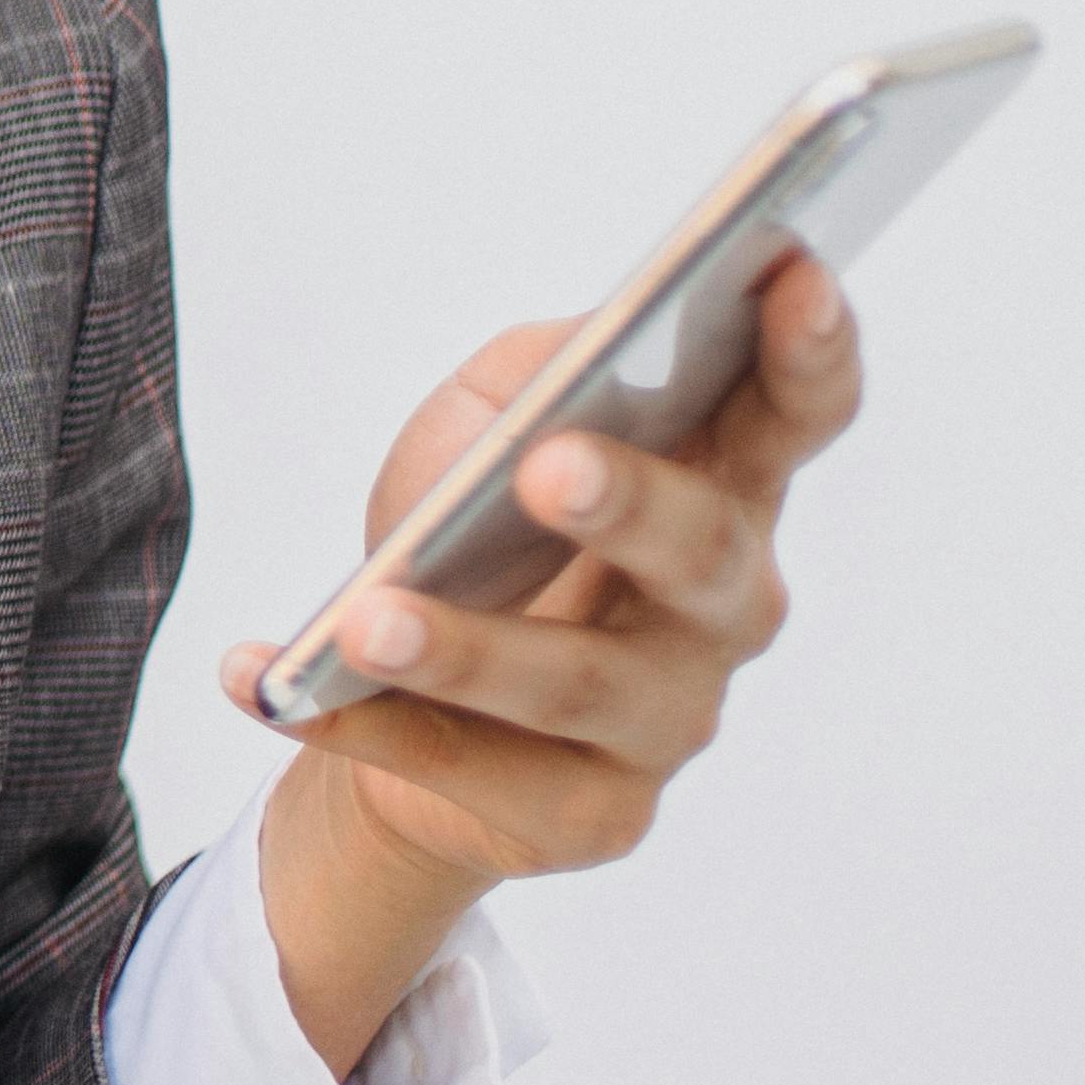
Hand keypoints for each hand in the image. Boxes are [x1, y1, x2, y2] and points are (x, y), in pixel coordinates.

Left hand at [222, 252, 865, 1072]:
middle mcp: (722, 607)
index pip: (796, 414)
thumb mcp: (487, 422)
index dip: (811, 348)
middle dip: (626, 505)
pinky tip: (273, 684)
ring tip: (366, 617)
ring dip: (464, 646)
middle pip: (701, 554)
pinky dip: (360, 724)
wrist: (396, 698)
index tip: (791, 270)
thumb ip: (536, 370)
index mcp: (719, 488)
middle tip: (546, 467)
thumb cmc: (470, 533)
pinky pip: (468, 772)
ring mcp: (667, 719)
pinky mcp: (591, 814)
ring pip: (573, 685)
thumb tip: (576, 352)